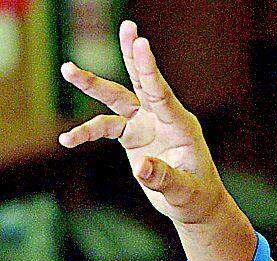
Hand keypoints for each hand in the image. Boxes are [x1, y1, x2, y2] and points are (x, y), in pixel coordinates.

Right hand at [58, 20, 227, 224]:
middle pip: (143, 82)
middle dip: (133, 55)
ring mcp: (146, 124)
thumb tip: (141, 165)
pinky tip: (67, 140)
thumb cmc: (195, 196)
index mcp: (181, 126)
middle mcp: (162, 119)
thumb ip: (163, 178)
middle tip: (128, 27)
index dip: (150, 70)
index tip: (142, 44)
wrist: (194, 202)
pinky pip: (105, 128)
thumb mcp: (184, 192)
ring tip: (68, 69)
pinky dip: (86, 133)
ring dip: (93, 84)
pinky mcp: (133, 135)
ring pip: (117, 98)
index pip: (163, 94)